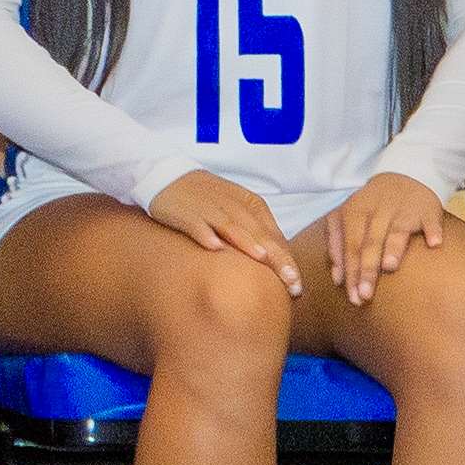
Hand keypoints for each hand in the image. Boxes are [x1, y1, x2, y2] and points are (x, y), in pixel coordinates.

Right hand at [143, 168, 302, 294]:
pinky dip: (205, 234)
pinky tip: (214, 247)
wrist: (167, 177)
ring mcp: (209, 208)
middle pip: (259, 234)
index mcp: (251, 205)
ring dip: (247, 243)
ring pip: (232, 227)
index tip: (297, 287)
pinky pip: (196, 224)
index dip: (287, 261)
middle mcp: (234, 206)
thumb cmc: (207, 200)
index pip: (274, 236)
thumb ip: (257, 233)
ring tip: (262, 260)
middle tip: (291, 283)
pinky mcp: (185, 212)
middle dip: (276, 259)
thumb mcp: (237, 211)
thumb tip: (278, 265)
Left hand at [320, 172, 462, 301]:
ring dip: (394, 247)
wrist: (405, 175)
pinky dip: (433, 231)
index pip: (350, 245)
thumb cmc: (372, 207)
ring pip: (397, 230)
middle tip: (365, 296)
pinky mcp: (428, 209)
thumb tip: (337, 279)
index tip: (352, 296)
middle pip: (370, 242)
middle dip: (367, 269)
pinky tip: (434, 243)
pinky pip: (431, 221)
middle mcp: (378, 210)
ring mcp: (404, 209)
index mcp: (354, 211)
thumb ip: (338, 245)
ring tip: (389, 267)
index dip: (350, 271)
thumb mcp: (348, 218)